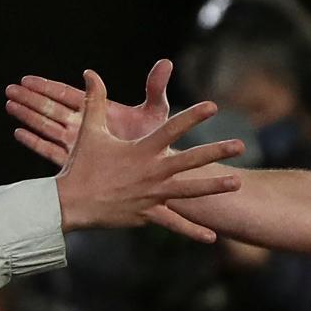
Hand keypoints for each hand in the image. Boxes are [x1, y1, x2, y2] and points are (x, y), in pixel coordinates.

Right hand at [6, 59, 172, 165]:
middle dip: (31, 99)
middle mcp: (88, 126)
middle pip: (53, 109)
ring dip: (28, 116)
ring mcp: (81, 145)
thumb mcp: (155, 112)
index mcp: (102, 111)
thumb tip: (166, 62)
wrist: (157, 170)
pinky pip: (51, 150)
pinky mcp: (79, 162)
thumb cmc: (159, 140)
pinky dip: (35, 142)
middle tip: (10, 89)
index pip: (69, 95)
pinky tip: (18, 133)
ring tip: (9, 105)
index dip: (48, 87)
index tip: (28, 79)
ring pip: (48, 127)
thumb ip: (155, 88)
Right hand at [54, 69, 244, 242]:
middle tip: (241, 145)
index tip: (213, 106)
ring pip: (189, 191)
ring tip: (239, 183)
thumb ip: (93, 101)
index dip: (192, 116)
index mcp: (141, 151)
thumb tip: (89, 72)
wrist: (69, 204)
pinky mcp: (148, 214)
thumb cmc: (81, 166)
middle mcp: (151, 172)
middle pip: (190, 160)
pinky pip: (174, 224)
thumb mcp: (89, 131)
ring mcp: (152, 195)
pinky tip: (212, 237)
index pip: (172, 129)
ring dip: (214, 187)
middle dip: (216, 151)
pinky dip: (193, 231)